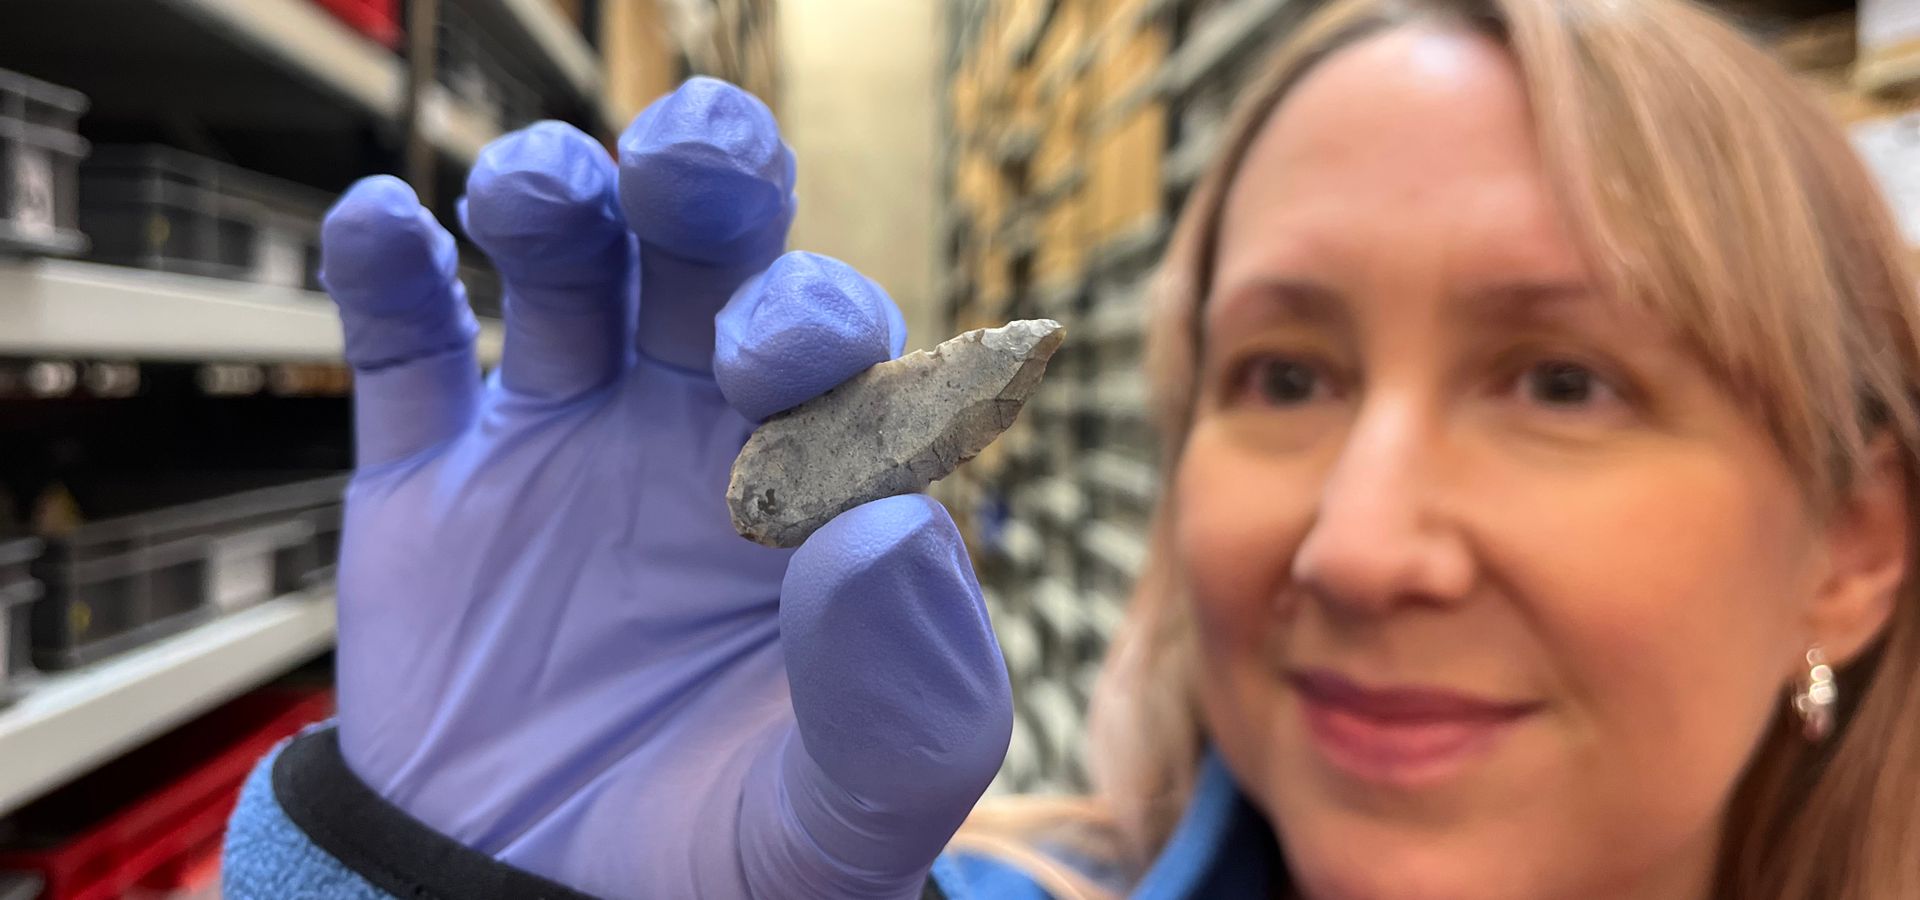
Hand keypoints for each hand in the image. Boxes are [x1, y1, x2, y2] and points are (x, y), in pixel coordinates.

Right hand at [321, 78, 1011, 898]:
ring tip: (539, 194)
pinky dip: (387, 280)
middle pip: (718, 265)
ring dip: (557, 203)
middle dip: (712, 193)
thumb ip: (904, 700)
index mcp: (818, 494)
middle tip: (689, 166)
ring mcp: (565, 452)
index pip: (843, 363)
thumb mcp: (851, 822)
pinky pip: (408, 356)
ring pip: (570, 277)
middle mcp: (700, 442)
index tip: (769, 369)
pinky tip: (382, 224)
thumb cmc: (731, 872)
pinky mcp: (435, 488)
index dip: (816, 329)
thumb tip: (889, 531)